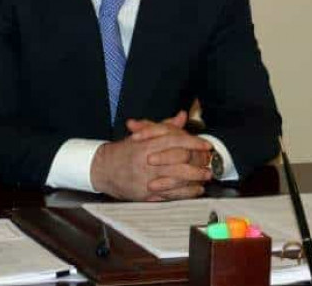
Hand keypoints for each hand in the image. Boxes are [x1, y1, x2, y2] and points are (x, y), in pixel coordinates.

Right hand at [90, 114, 211, 200]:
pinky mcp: (146, 194)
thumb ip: (164, 126)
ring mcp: (147, 179)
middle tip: (209, 162)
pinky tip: (195, 190)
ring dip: (195, 178)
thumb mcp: (142, 135)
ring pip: (177, 178)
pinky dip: (186, 193)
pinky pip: (170, 194)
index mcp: (147, 144)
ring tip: (206, 176)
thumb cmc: (124, 151)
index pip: (175, 140)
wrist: (102, 169)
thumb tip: (182, 116)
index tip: (206, 145)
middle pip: (179, 160)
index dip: (194, 142)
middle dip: (198, 161)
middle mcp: (147, 161)